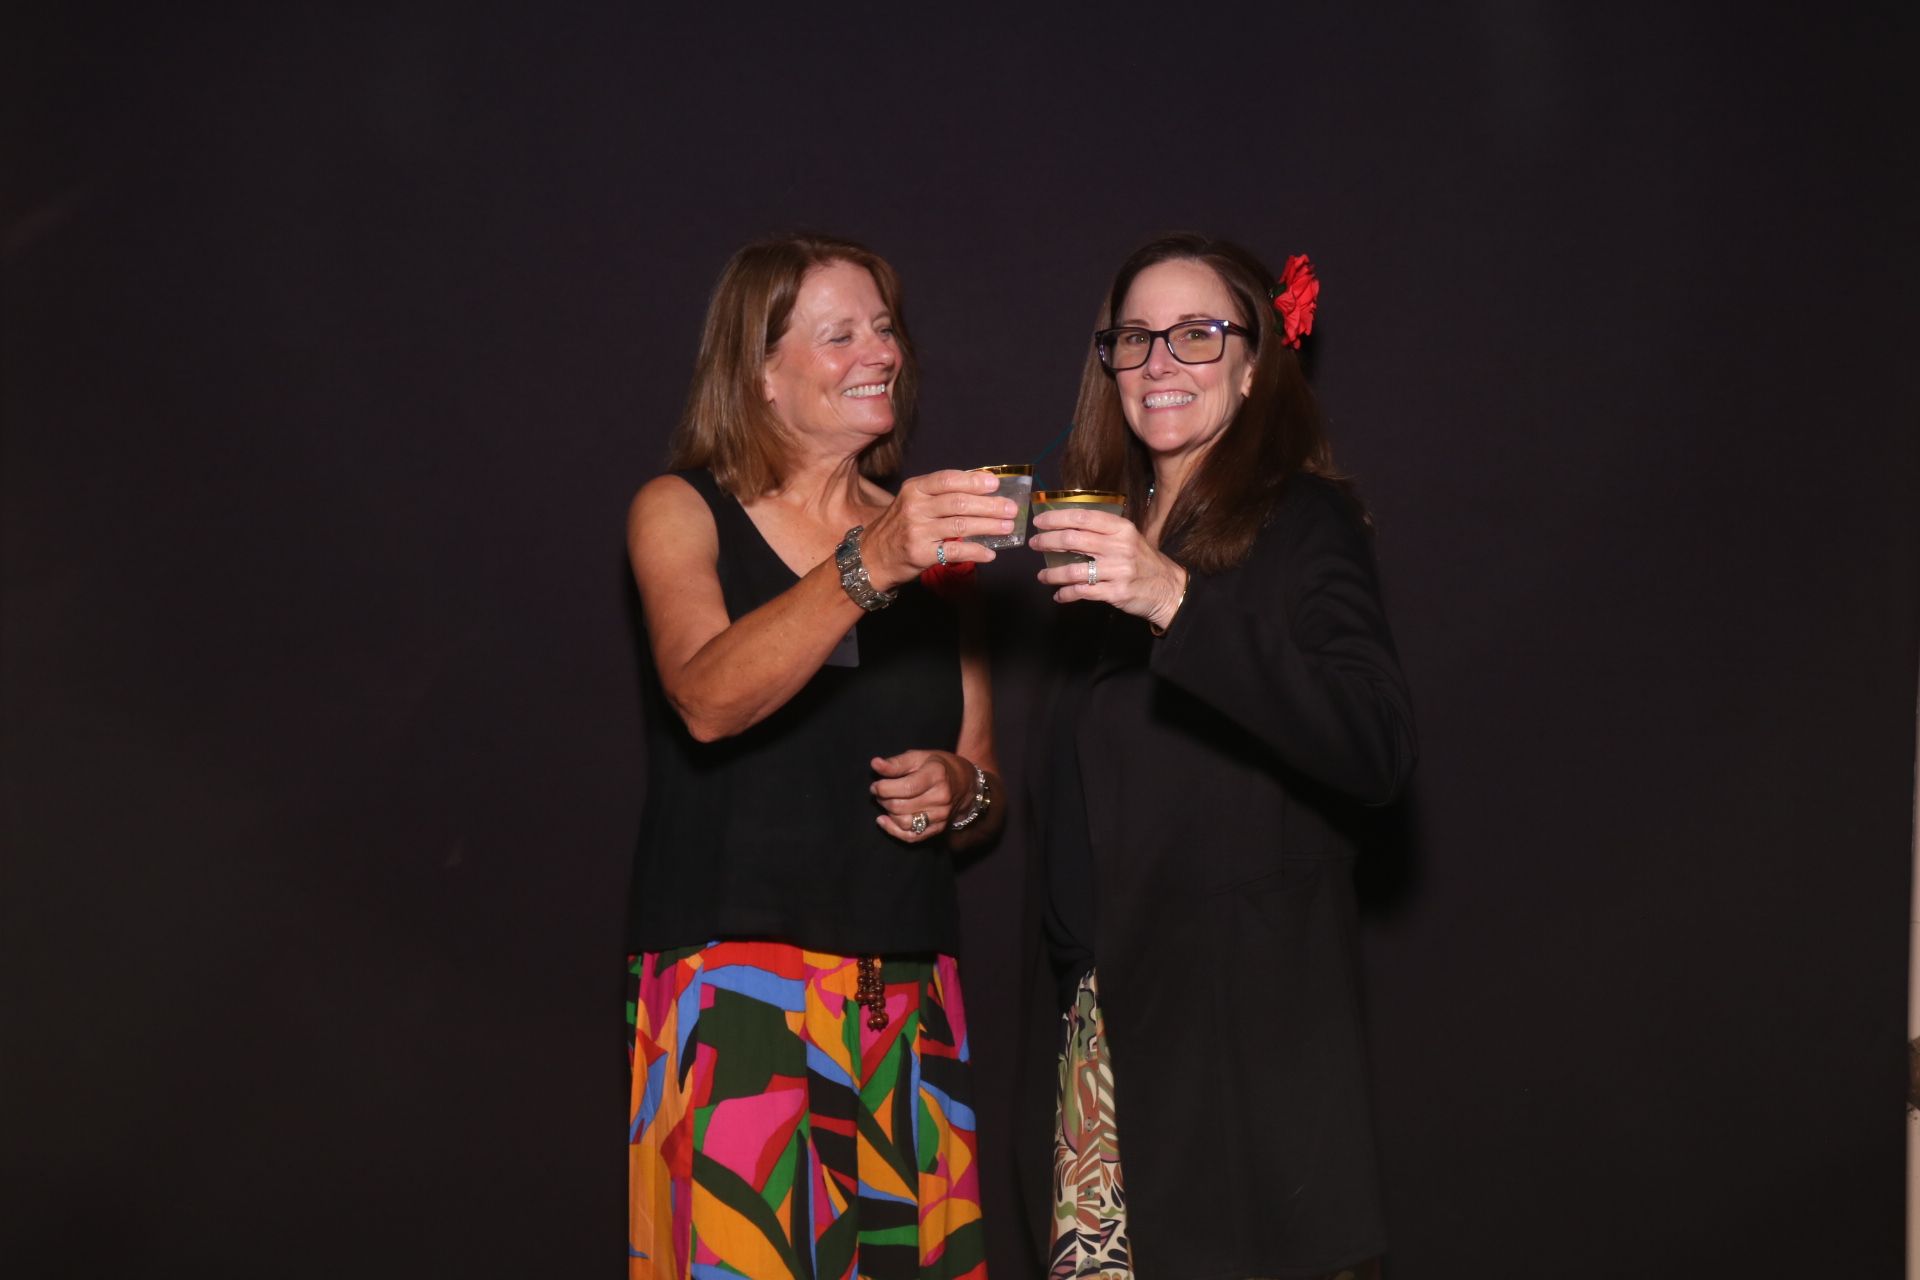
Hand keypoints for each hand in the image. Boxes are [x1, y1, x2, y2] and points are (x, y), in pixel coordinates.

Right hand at [859, 470, 1016, 591]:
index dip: (973, 481)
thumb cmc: (900, 526)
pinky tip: (990, 553)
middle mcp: (915, 507)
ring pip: (960, 526)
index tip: (995, 484)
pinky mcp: (921, 554)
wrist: (872, 556)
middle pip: (959, 503)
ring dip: (988, 527)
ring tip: (1007, 528)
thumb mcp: (913, 502)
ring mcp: (917, 531)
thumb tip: (982, 488)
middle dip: (989, 506)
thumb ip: (940, 494)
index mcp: (915, 489)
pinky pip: (954, 551)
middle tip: (1011, 509)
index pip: (948, 480)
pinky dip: (976, 552)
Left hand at [870, 749, 969, 842]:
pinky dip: (893, 830)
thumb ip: (896, 762)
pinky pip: (911, 836)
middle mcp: (941, 797)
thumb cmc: (938, 767)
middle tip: (879, 792)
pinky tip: (884, 820)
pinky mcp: (938, 828)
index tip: (875, 785)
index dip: (884, 788)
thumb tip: (875, 764)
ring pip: (904, 822)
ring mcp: (941, 815)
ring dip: (888, 813)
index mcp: (936, 775)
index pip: (905, 787)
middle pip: (901, 806)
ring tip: (886, 802)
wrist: (964, 784)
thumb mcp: (919, 757)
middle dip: (883, 799)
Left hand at [1029, 506, 1188, 630]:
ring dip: (1052, 573)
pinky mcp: (1116, 592)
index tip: (1040, 521)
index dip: (1057, 518)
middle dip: (1047, 541)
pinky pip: (1082, 592)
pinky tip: (1059, 595)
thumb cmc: (1143, 561)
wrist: (1168, 589)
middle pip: (1073, 540)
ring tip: (1042, 575)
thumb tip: (1066, 526)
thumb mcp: (1129, 538)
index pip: (1083, 517)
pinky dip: (1066, 594)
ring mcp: (1117, 570)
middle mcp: (1119, 547)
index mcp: (1121, 528)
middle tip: (1035, 544)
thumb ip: (1103, 531)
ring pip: (1073, 570)